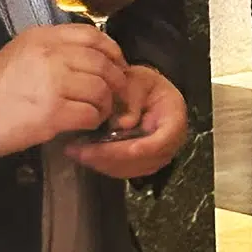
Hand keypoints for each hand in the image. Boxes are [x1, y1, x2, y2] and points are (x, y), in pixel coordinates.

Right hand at [0, 24, 129, 158]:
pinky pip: (89, 114)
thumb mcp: (21, 52)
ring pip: (100, 89)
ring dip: (106, 103)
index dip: (112, 50)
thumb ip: (53, 49)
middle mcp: (51, 55)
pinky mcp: (53, 113)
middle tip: (118, 92)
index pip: (91, 35)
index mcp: (43, 38)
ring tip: (101, 111)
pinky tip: (88, 123)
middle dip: (116, 79)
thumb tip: (89, 58)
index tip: (118, 63)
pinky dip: (94, 120)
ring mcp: (53, 84)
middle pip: (101, 63)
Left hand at [66, 66, 188, 178]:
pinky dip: (103, 165)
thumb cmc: (143, 84)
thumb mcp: (138, 80)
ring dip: (103, 163)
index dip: (145, 147)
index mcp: (174, 118)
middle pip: (142, 159)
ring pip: (131, 168)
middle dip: (110, 156)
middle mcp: (170, 143)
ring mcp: (157, 156)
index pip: (163, 139)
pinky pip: (124, 170)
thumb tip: (122, 125)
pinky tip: (85, 155)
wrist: (148, 93)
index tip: (126, 149)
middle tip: (81, 150)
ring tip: (77, 152)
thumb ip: (132, 99)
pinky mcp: (143, 164)